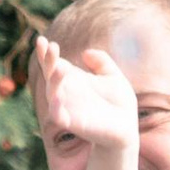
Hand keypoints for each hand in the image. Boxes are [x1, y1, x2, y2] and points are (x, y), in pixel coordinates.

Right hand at [29, 34, 138, 153]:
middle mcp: (66, 93)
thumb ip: (102, 62)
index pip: (54, 64)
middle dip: (48, 61)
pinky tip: (58, 96)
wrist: (127, 129)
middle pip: (50, 75)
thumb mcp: (114, 77)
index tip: (42, 39)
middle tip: (51, 46)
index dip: (45, 53)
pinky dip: (56, 107)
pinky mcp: (72, 124)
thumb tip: (86, 53)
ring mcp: (67, 108)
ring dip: (54, 80)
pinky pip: (58, 116)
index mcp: (73, 80)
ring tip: (60, 67)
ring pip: (52, 93)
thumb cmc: (120, 104)